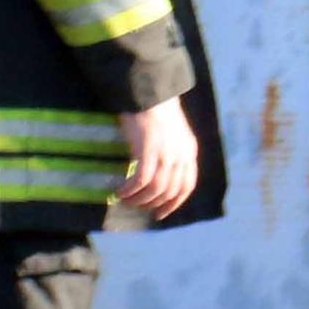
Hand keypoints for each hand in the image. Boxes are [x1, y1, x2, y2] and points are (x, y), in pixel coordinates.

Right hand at [115, 97, 198, 218]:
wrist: (149, 94)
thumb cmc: (156, 113)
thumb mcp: (172, 136)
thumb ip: (172, 154)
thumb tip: (161, 178)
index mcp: (189, 151)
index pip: (187, 186)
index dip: (174, 203)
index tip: (160, 214)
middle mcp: (181, 154)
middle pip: (170, 191)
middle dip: (153, 204)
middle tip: (137, 207)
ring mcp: (166, 152)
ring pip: (155, 189)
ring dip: (139, 199)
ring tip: (125, 200)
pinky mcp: (148, 149)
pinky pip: (141, 180)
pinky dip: (130, 190)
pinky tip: (119, 191)